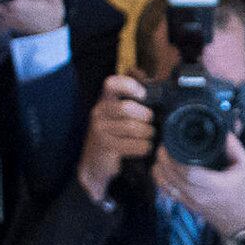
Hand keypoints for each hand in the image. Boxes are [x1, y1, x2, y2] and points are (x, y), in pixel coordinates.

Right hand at [80, 73, 152, 198]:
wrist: (94, 165)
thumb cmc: (113, 136)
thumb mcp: (116, 115)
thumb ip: (129, 99)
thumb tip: (147, 80)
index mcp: (103, 101)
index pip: (111, 84)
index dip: (129, 85)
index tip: (143, 95)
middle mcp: (99, 113)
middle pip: (127, 108)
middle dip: (146, 116)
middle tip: (150, 123)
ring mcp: (100, 130)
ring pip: (133, 128)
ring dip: (148, 133)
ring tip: (149, 136)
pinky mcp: (106, 147)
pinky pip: (135, 145)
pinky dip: (144, 147)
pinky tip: (144, 148)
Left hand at [154, 131, 244, 238]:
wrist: (238, 219)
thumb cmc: (243, 191)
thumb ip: (236, 147)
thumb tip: (224, 132)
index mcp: (213, 185)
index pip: (189, 172)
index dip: (176, 158)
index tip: (173, 143)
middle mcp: (198, 194)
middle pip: (172, 176)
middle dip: (164, 158)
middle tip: (165, 144)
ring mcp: (189, 200)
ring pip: (165, 183)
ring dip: (160, 167)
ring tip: (162, 154)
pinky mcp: (184, 203)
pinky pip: (166, 190)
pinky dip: (159, 178)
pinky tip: (160, 168)